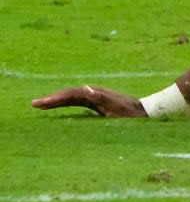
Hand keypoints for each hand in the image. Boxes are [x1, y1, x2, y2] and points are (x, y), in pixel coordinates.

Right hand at [30, 86, 147, 117]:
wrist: (143, 112)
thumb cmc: (131, 112)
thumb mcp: (117, 107)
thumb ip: (102, 98)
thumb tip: (86, 89)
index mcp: (95, 93)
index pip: (70, 95)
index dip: (55, 98)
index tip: (42, 103)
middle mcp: (93, 93)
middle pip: (67, 94)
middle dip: (51, 99)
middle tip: (33, 103)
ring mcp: (94, 97)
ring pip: (69, 98)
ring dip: (55, 101)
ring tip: (39, 105)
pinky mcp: (96, 104)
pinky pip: (75, 103)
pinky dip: (64, 104)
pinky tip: (56, 107)